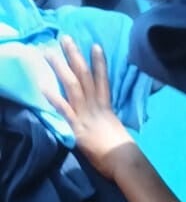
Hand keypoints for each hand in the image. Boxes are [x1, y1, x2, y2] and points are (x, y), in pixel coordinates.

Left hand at [46, 36, 133, 177]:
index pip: (103, 81)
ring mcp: (86, 116)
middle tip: (65, 38)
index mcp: (107, 108)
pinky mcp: (78, 129)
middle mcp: (95, 107)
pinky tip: (43, 87)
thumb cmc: (125, 153)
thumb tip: (108, 122)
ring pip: (73, 86)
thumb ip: (110, 123)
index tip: (95, 46)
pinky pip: (65, 111)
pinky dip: (55, 99)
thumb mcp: (118, 131)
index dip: (99, 63)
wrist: (125, 163)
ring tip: (49, 52)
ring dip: (60, 67)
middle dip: (75, 56)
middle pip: (84, 76)